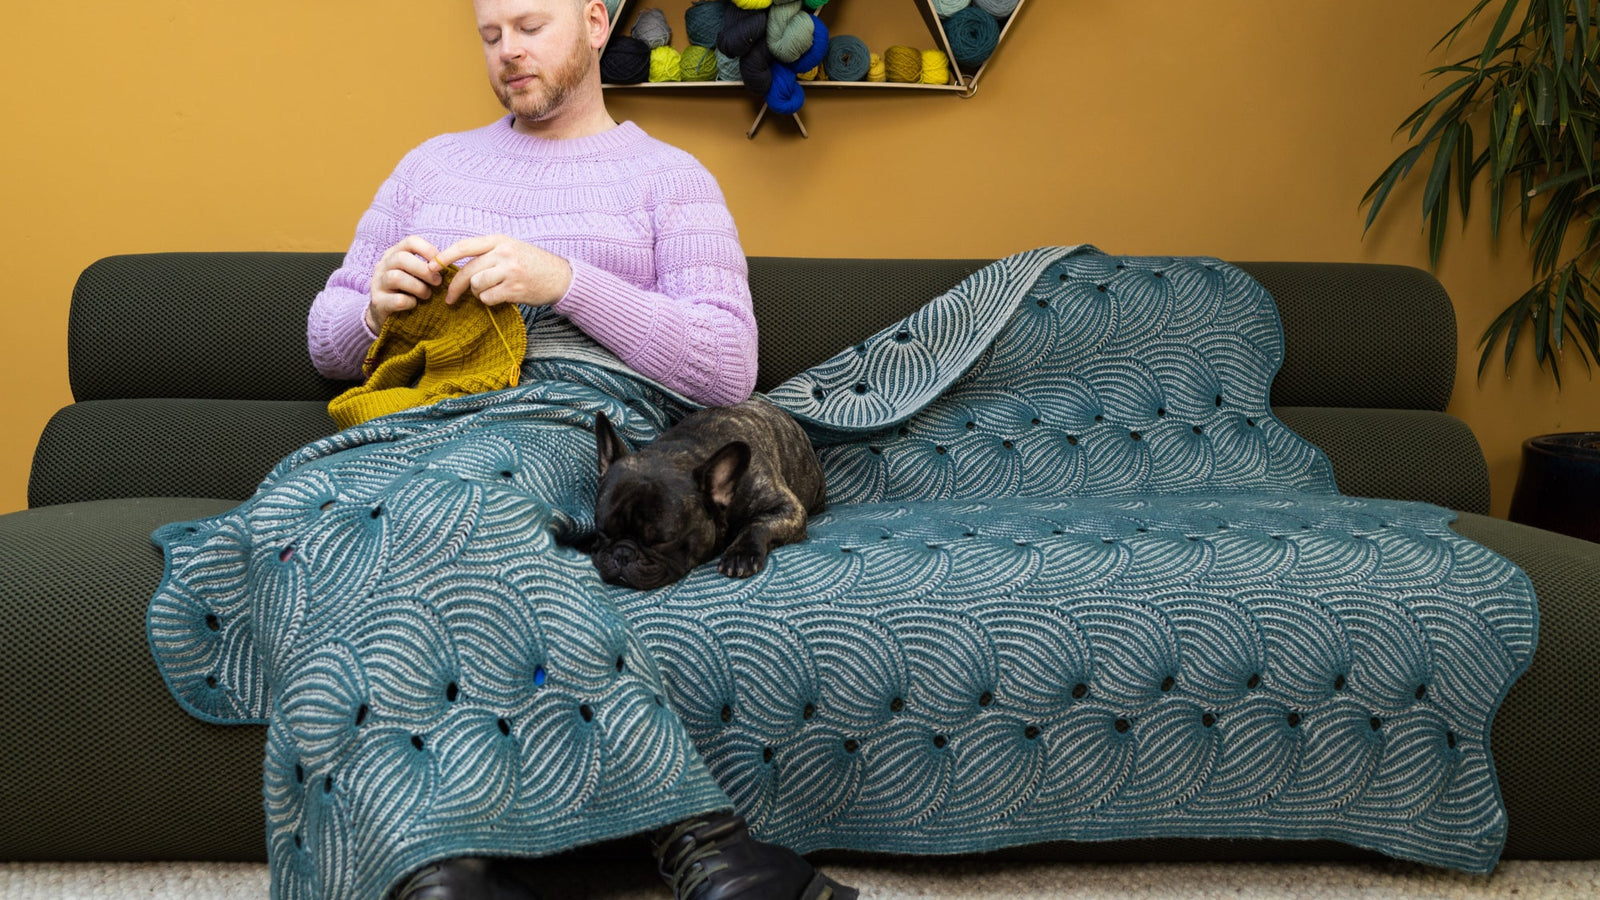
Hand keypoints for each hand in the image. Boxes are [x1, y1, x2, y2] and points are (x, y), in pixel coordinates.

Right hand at [368, 236, 442, 332]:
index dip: (428, 250)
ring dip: (418, 287)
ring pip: (396, 277)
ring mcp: (377, 284)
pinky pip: (397, 300)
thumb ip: (429, 268)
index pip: (411, 242)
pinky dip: (410, 302)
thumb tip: (450, 265)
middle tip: (437, 282)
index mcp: (394, 255)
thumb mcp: (417, 276)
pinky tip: (414, 305)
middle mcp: (383, 266)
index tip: (440, 264)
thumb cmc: (408, 292)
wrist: (387, 317)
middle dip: (424, 270)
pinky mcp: (378, 302)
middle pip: (401, 258)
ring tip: (427, 295)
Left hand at [434, 234, 573, 307]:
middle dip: (455, 287)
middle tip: (449, 298)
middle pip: (468, 271)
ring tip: (490, 293)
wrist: (561, 277)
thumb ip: (488, 253)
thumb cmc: (533, 264)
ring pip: (477, 285)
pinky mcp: (515, 289)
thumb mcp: (511, 248)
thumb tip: (458, 267)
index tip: (431, 266)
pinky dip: (490, 302)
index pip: (465, 246)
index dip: (445, 256)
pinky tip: (500, 298)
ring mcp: (510, 271)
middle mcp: (504, 253)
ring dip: (479, 294)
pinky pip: (489, 298)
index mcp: (500, 240)